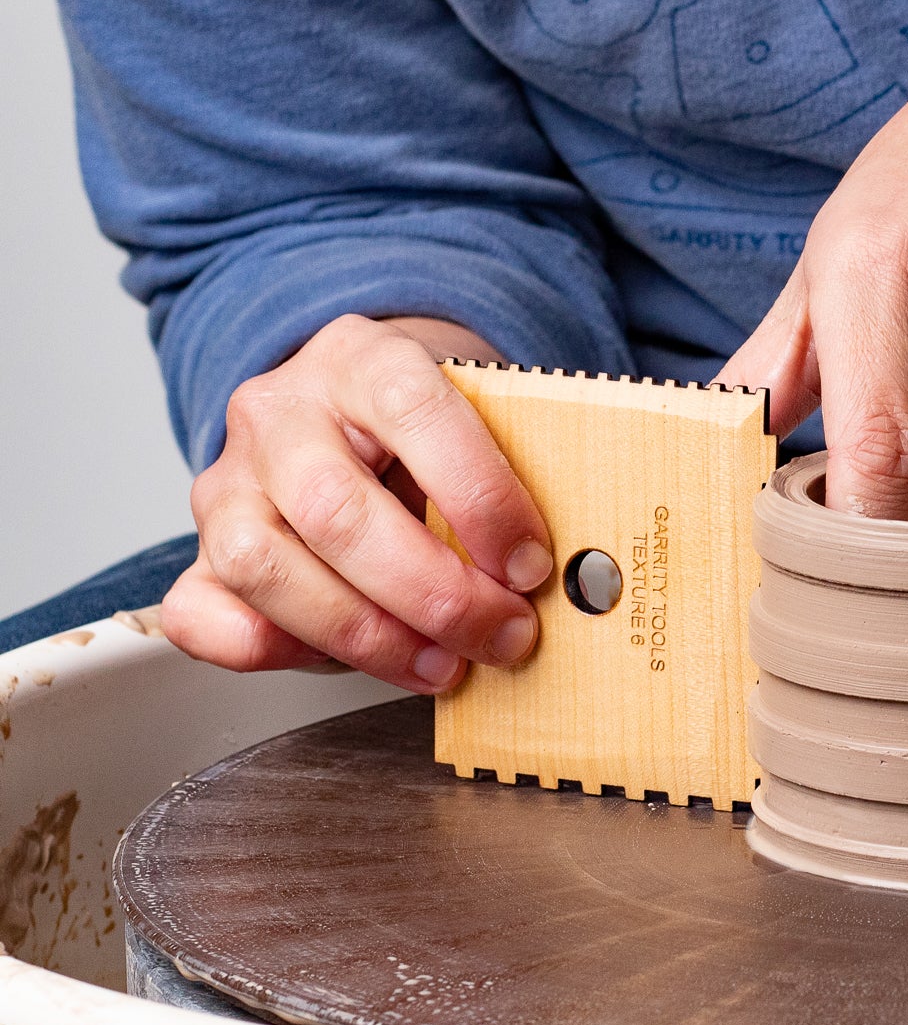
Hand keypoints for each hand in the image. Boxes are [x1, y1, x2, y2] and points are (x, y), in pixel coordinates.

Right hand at [161, 315, 551, 691]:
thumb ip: (517, 474)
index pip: (413, 410)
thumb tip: (588, 566)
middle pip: (336, 511)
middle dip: (434, 594)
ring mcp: (229, 482)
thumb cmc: (429, 431)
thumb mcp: (479, 417)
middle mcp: (280, 414)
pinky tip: (346, 659)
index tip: (530, 564)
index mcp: (361, 360)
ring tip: (443, 664)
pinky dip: (270, 652)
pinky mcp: (203, 551)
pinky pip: (203, 613)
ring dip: (367, 636)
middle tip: (503, 633)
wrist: (356, 409)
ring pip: (265, 567)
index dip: (478, 496)